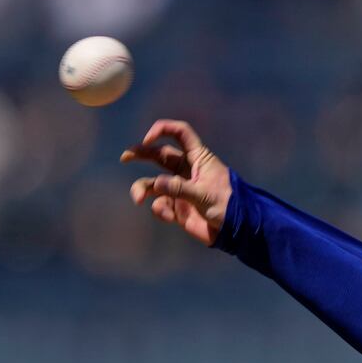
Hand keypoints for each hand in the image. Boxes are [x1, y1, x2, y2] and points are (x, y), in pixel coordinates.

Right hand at [120, 119, 232, 245]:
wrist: (236, 232)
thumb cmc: (228, 207)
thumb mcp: (204, 194)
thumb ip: (179, 188)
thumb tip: (154, 185)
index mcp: (198, 158)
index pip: (180, 133)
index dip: (163, 130)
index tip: (148, 139)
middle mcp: (187, 170)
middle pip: (159, 154)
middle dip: (141, 154)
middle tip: (125, 157)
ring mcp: (181, 189)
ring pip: (154, 183)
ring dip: (142, 188)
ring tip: (137, 198)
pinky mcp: (178, 207)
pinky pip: (160, 205)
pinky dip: (160, 210)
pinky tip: (169, 217)